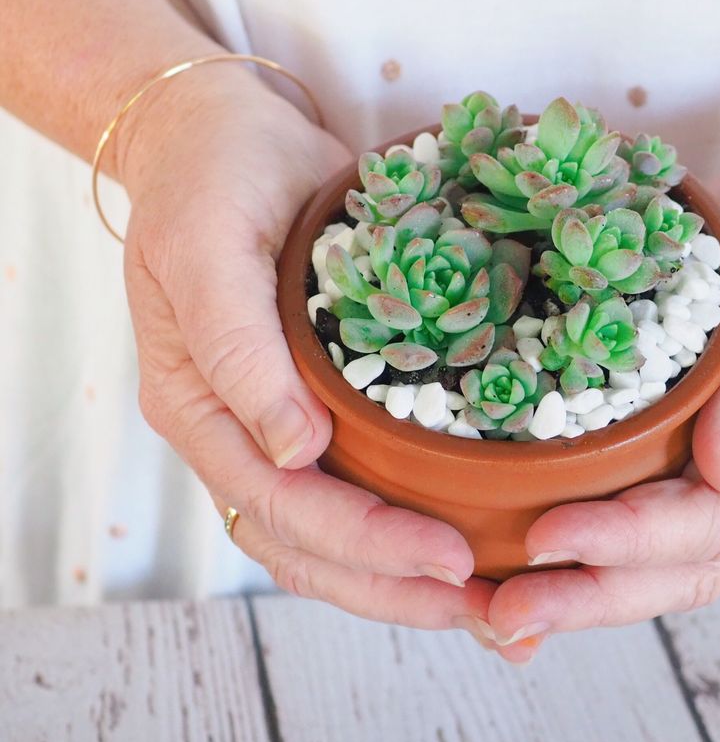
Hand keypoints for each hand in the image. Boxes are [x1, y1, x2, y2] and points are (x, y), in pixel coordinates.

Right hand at [120, 69, 494, 645]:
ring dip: (410, 573)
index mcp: (201, 408)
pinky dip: (416, 510)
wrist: (230, 131)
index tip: (451, 561)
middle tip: (493, 609)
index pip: (281, 507)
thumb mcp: (207, 248)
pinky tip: (477, 528)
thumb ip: (237, 349)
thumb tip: (295, 453)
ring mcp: (285, 416)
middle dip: (399, 585)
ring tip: (497, 602)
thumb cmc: (211, 178)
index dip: (367, 544)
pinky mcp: (330, 390)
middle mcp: (243, 428)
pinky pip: (367, 471)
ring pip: (340, 525)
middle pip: (313, 542)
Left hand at [483, 102, 719, 662]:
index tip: (552, 538)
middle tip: (505, 612)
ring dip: (579, 583)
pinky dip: (582, 529)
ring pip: (656, 550)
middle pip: (684, 565)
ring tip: (497, 603)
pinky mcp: (683, 432)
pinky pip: (634, 497)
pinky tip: (519, 540)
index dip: (636, 541)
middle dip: (593, 593)